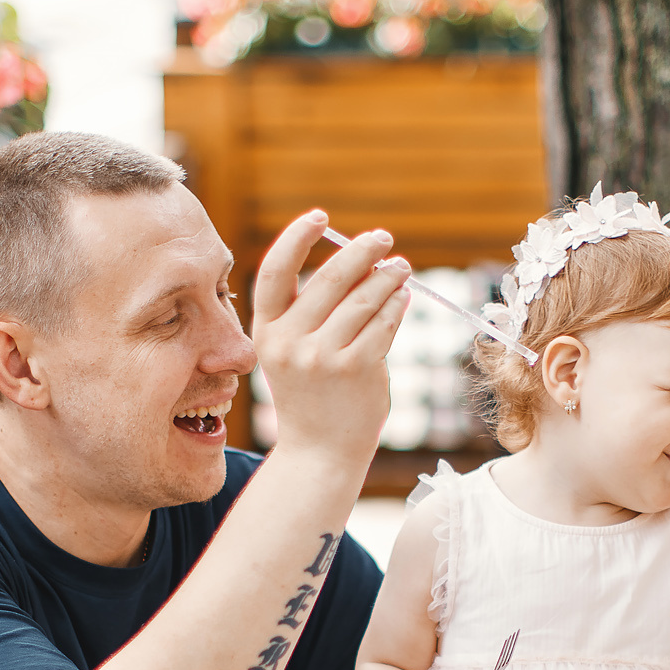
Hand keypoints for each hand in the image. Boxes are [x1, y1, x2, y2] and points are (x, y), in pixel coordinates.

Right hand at [247, 210, 411, 465]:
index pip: (275, 271)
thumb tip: (360, 262)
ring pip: (363, 299)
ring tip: (401, 267)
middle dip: (360, 252)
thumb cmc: (312, 396)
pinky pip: (383, 324)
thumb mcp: (294, 352)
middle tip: (382, 238)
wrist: (319, 452)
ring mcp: (321, 357)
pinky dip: (396, 305)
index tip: (321, 218)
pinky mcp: (355, 369)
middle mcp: (289, 342)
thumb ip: (314, 311)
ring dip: (387, 277)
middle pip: (328, 278)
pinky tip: (403, 296)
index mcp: (266, 331)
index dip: (296, 238)